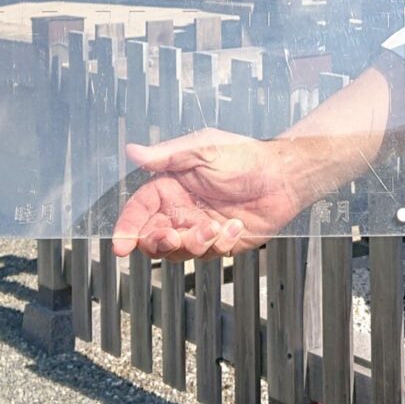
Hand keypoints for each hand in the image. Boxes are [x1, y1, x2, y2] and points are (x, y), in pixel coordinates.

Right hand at [110, 128, 307, 260]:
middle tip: (173, 236)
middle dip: (158, 242)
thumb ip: (168, 156)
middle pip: (152, 237)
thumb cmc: (246, 157)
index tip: (120, 245)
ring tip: (215, 226)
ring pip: (179, 250)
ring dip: (194, 243)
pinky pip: (209, 254)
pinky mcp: (221, 241)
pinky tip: (235, 226)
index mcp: (171, 186)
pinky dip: (221, 243)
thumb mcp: (204, 150)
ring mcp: (200, 227)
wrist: (284, 177)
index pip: (139, 210)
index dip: (126, 228)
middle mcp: (182, 209)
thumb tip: (133, 152)